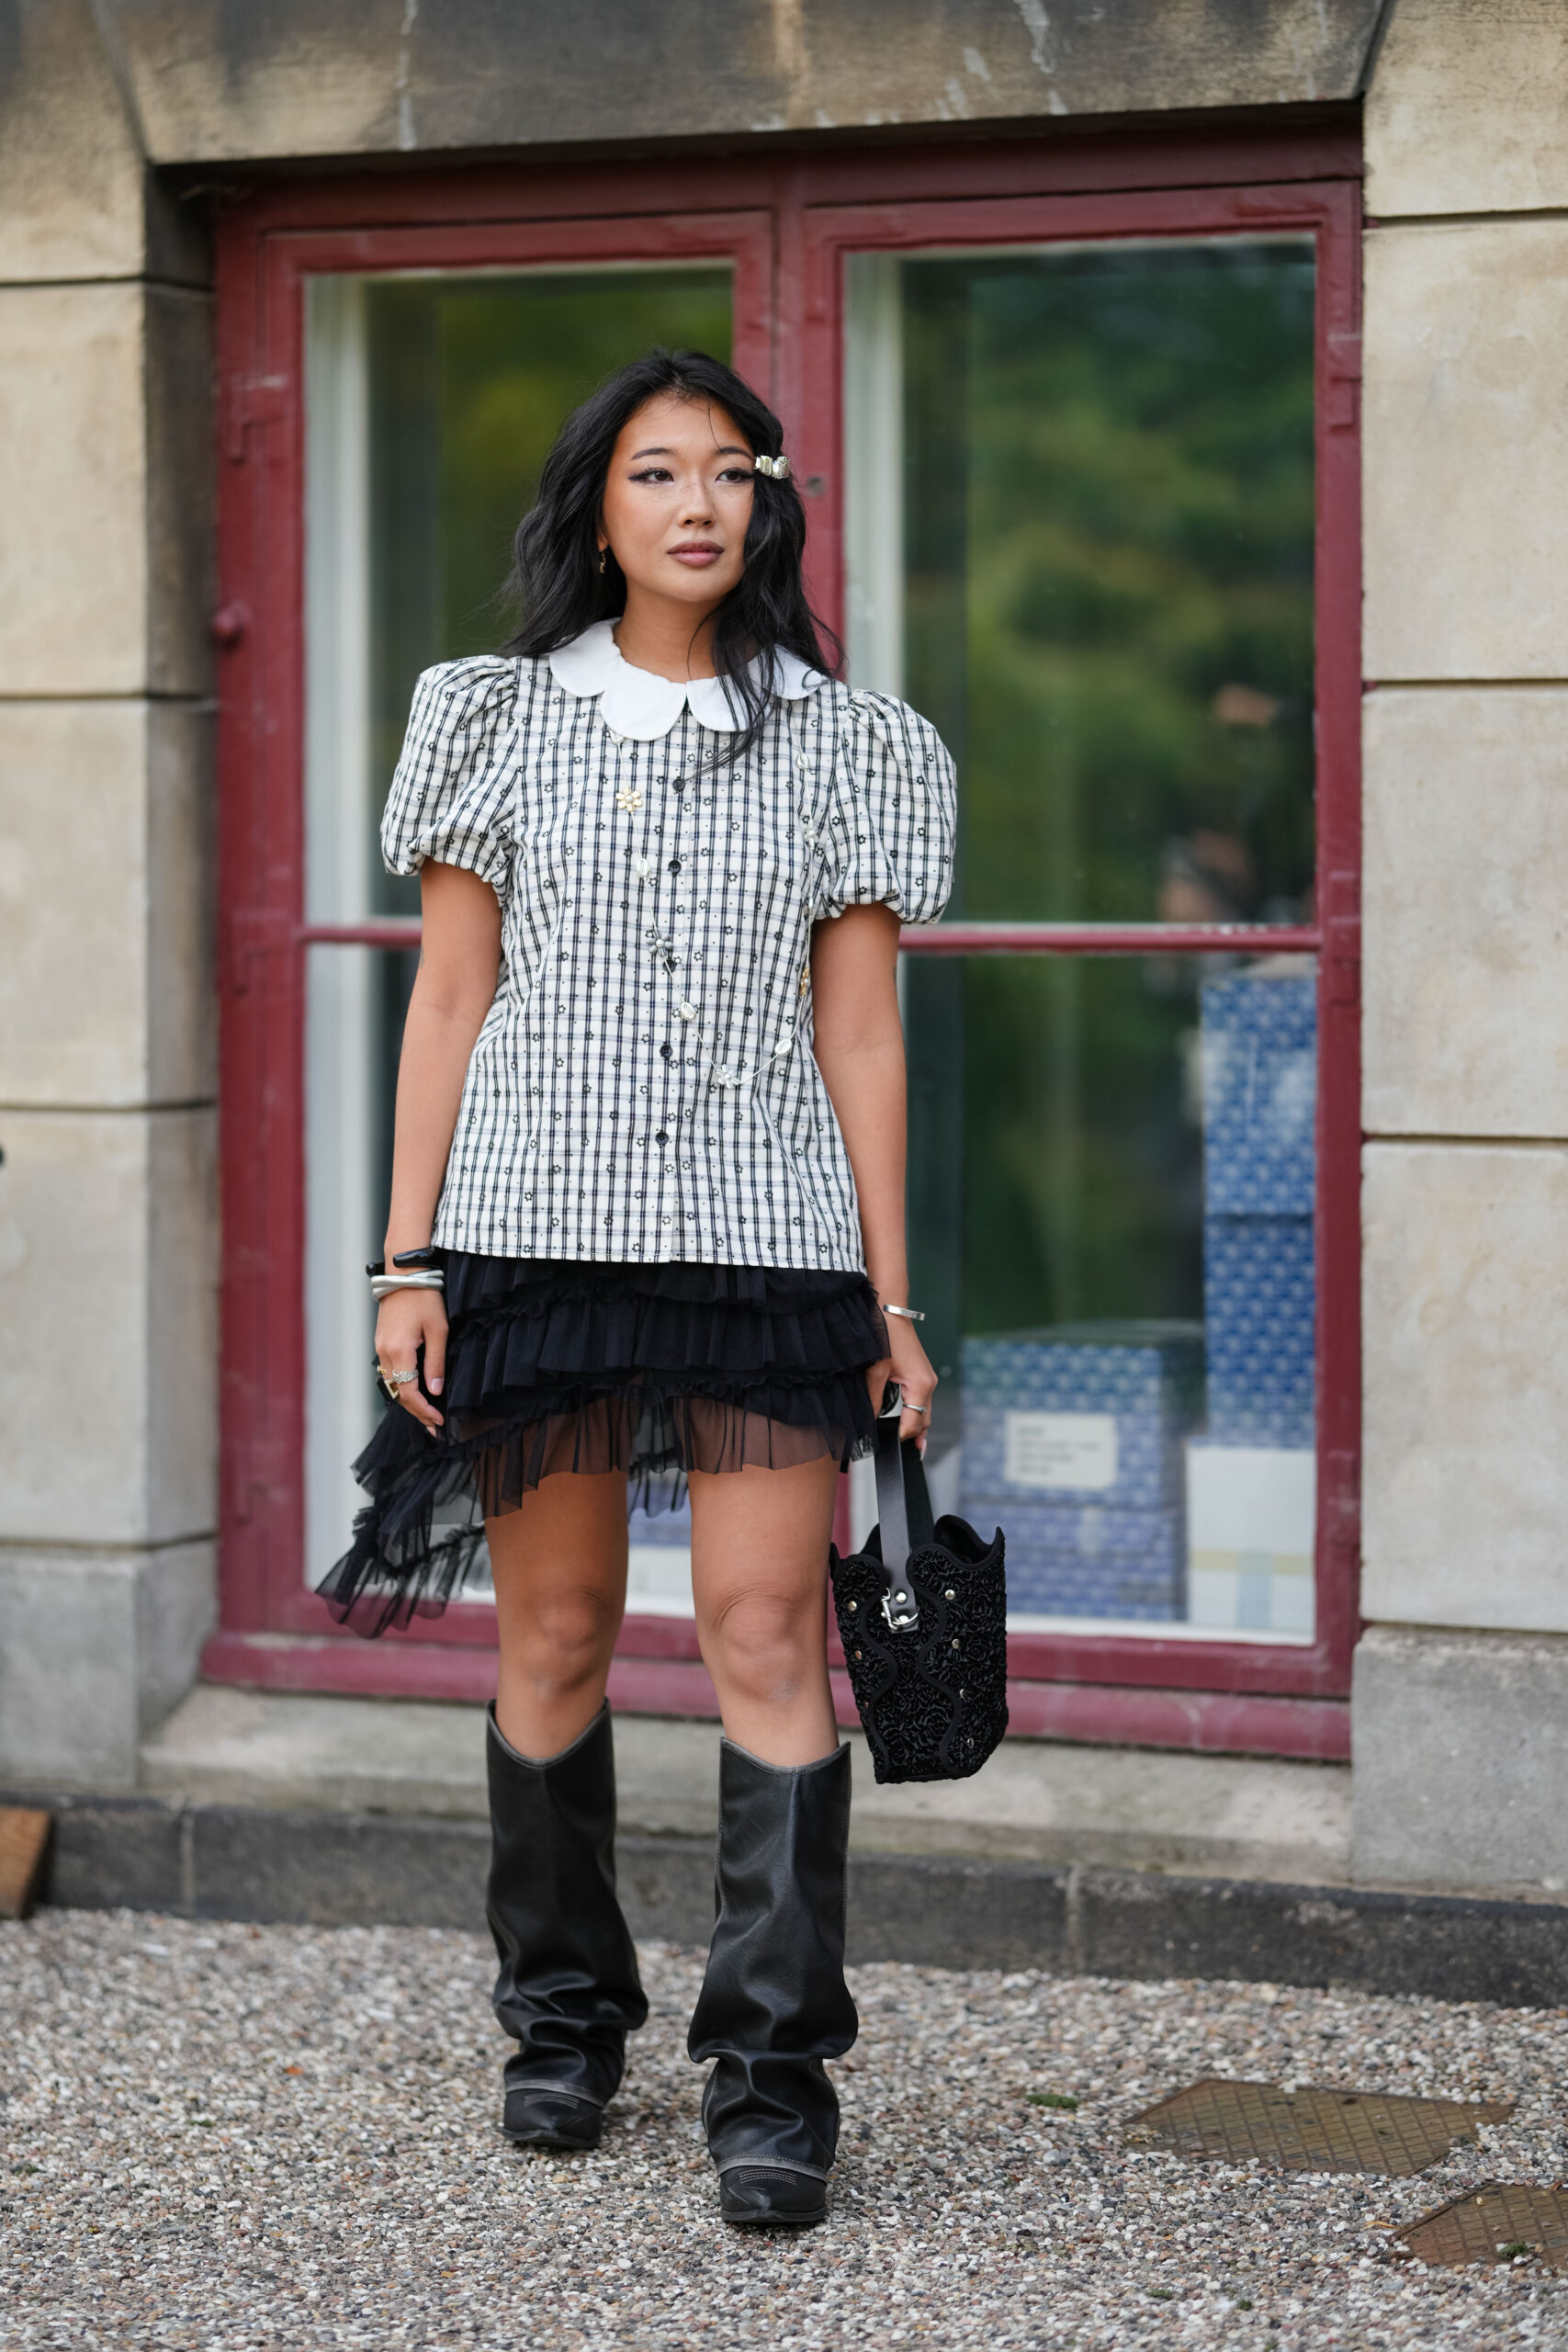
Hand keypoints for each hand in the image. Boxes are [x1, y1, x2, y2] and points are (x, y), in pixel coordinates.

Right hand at [374, 1289, 447, 1430]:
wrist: (404, 1275)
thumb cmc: (425, 1298)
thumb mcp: (438, 1330)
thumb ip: (436, 1363)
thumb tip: (435, 1391)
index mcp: (399, 1351)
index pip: (408, 1393)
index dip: (424, 1410)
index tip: (439, 1421)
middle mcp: (385, 1353)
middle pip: (397, 1393)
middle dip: (417, 1412)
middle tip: (434, 1427)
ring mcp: (380, 1348)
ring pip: (392, 1385)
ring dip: (409, 1402)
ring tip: (427, 1414)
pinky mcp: (381, 1342)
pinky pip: (390, 1372)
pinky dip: (402, 1386)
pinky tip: (415, 1392)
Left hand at [865, 1313, 936, 1448]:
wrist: (891, 1313)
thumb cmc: (884, 1336)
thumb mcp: (874, 1371)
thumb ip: (873, 1399)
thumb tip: (870, 1421)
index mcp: (919, 1385)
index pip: (913, 1422)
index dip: (901, 1436)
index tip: (891, 1447)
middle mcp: (928, 1383)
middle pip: (923, 1420)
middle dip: (914, 1437)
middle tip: (907, 1456)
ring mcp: (928, 1378)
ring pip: (925, 1411)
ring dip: (918, 1426)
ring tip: (915, 1448)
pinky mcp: (923, 1374)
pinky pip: (923, 1400)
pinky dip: (918, 1413)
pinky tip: (912, 1423)